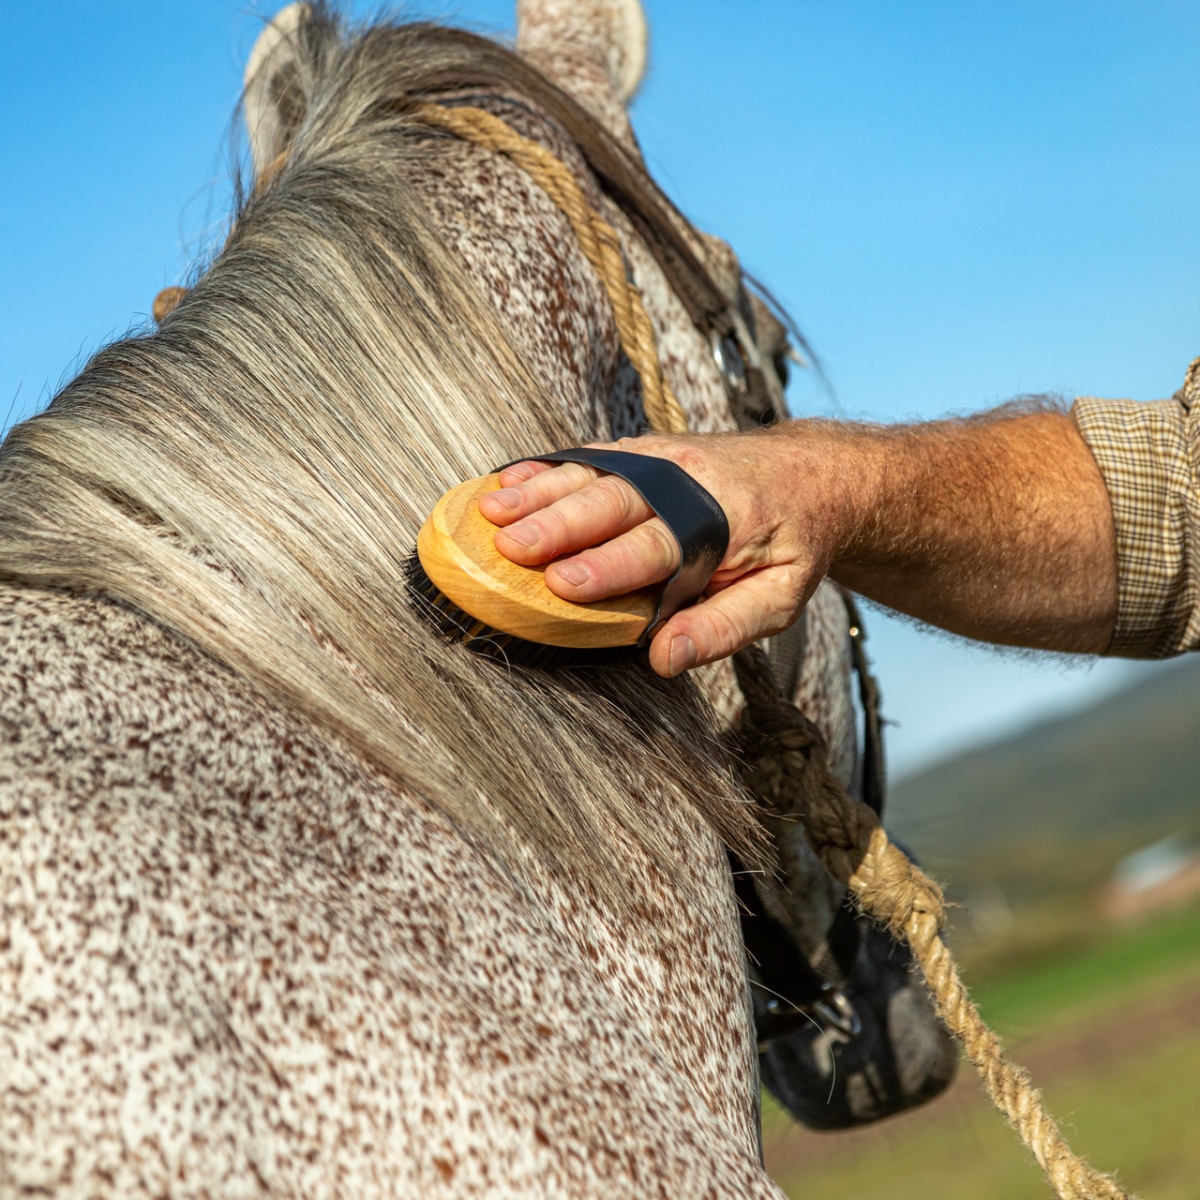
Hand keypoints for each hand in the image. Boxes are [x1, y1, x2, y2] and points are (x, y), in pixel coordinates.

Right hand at [476, 431, 830, 676]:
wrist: (812, 473)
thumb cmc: (792, 545)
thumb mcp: (781, 597)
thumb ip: (724, 628)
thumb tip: (665, 659)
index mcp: (723, 522)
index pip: (657, 546)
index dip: (607, 566)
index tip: (560, 585)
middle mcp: (687, 482)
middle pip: (615, 501)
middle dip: (558, 524)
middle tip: (508, 547)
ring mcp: (662, 458)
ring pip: (594, 473)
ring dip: (539, 492)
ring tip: (489, 511)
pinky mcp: (644, 450)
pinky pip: (591, 456)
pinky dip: (547, 469)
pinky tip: (506, 482)